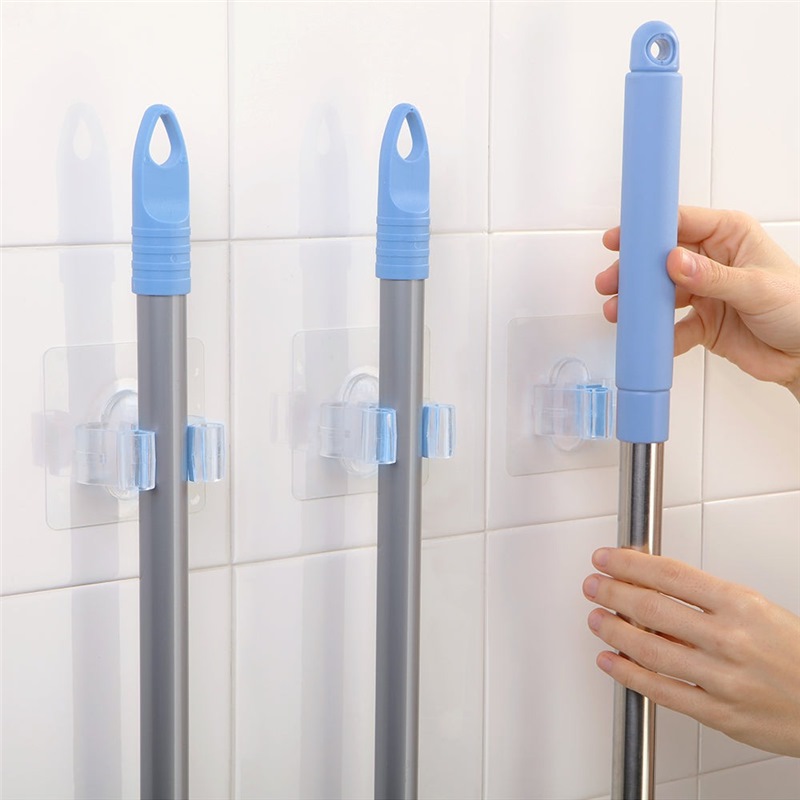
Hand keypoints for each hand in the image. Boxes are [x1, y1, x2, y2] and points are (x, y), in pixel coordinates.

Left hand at [582, 547, 799, 756]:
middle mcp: (730, 639)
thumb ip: (704, 602)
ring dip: (613, 630)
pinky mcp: (720, 714)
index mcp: (740, 604)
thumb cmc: (794, 654)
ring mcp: (723, 678)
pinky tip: (610, 661)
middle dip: (612, 592)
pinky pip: (662, 691)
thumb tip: (651, 587)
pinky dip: (628, 675)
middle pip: (653, 607)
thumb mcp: (756, 609)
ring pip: (650, 649)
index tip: (607, 558)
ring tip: (596, 619)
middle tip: (593, 585)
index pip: (669, 574)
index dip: (629, 563)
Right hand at [596, 206, 799, 399]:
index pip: (681, 223)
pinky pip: (671, 327)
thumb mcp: (757, 287)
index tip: (622, 238)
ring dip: (639, 305)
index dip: (648, 230)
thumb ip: (713, 276)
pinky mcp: (701, 322)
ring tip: (618, 312)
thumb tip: (675, 262)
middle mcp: (712, 261)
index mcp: (729, 236)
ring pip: (660, 294)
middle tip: (611, 282)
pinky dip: (657, 336)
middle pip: (661, 260)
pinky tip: (648, 340)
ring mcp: (704, 292)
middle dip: (634, 272)